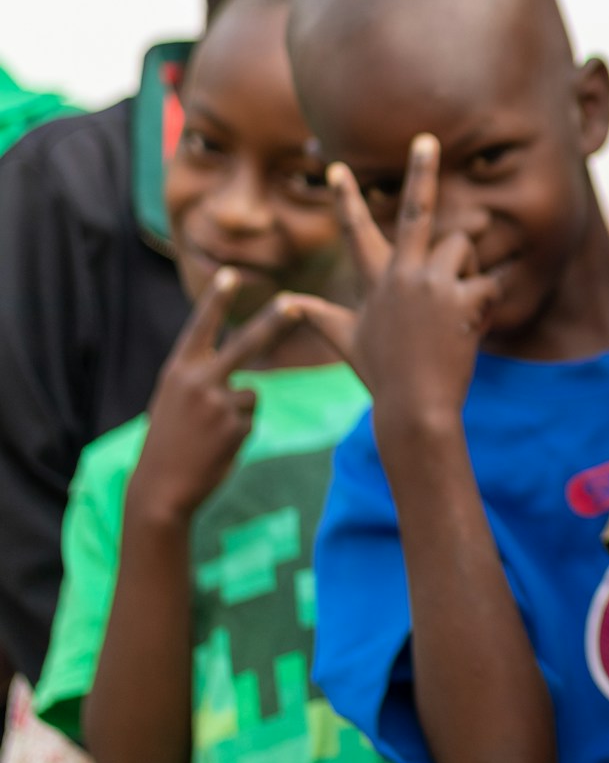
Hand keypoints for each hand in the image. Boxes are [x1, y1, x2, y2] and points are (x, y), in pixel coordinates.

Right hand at [126, 269, 301, 525]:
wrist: (159, 488)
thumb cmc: (168, 442)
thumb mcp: (174, 400)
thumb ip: (202, 378)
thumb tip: (245, 374)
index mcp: (178, 371)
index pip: (200, 329)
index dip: (216, 301)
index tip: (231, 274)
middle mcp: (199, 381)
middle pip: (245, 345)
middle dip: (273, 322)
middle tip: (294, 302)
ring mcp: (219, 403)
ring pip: (251, 394)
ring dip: (238, 413)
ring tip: (209, 435)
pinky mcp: (236, 426)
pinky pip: (251, 419)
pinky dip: (239, 432)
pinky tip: (218, 447)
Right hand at [332, 134, 499, 431]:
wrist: (413, 408)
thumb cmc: (383, 376)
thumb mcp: (347, 342)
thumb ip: (321, 316)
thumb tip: (288, 304)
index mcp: (376, 281)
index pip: (356, 231)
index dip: (346, 198)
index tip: (337, 168)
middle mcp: (402, 274)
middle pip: (416, 212)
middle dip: (422, 172)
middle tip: (426, 140)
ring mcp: (432, 284)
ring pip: (464, 247)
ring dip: (469, 268)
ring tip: (458, 305)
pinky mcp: (461, 300)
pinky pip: (491, 281)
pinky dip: (490, 301)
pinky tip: (475, 327)